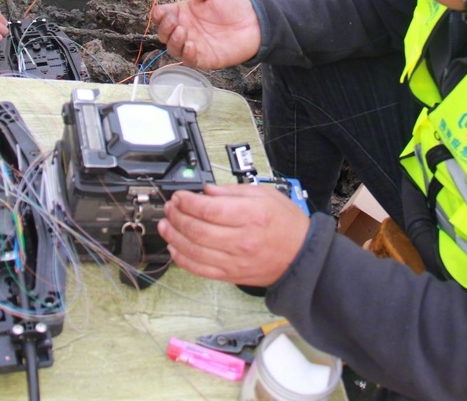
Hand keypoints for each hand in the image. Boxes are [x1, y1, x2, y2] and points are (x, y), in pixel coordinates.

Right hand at [149, 0, 260, 68]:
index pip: (162, 15)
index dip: (158, 15)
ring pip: (173, 48)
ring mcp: (194, 45)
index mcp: (184, 12)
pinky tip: (191, 45)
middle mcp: (186, 29)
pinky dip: (186, 54)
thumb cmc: (233, 5)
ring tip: (181, 32)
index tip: (162, 12)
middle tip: (174, 22)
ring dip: (173, 41)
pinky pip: (189, 60)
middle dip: (164, 28)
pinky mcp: (204, 58)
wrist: (255, 22)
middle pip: (164, 33)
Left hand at [158, 184, 309, 286]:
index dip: (187, 202)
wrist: (301, 255)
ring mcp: (234, 260)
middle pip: (197, 230)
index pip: (209, 210)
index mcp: (250, 216)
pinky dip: (183, 259)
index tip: (180, 196)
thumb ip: (232, 191)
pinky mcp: (231, 275)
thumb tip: (206, 191)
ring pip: (194, 251)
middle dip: (177, 217)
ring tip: (165, 225)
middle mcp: (241, 240)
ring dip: (174, 237)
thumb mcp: (264, 195)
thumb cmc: (286, 224)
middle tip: (170, 208)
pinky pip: (200, 270)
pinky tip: (174, 247)